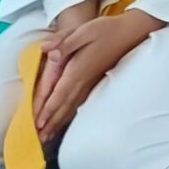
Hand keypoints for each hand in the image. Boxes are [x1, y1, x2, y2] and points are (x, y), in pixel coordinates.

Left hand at [32, 7, 161, 145]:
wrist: (132, 31)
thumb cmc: (107, 29)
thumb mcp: (85, 30)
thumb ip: (65, 41)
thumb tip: (47, 50)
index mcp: (78, 69)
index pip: (59, 93)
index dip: (47, 109)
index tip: (36, 125)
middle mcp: (84, 80)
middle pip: (64, 106)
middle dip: (50, 123)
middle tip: (38, 140)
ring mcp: (91, 83)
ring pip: (72, 107)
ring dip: (59, 122)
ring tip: (48, 137)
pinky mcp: (95, 82)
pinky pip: (79, 102)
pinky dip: (70, 114)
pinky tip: (65, 121)